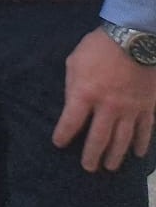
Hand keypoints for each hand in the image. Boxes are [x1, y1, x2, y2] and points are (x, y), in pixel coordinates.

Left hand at [53, 27, 155, 170]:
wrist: (134, 38)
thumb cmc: (98, 47)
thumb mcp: (74, 62)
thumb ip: (72, 86)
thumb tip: (72, 104)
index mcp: (85, 94)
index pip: (70, 122)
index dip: (63, 135)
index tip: (59, 144)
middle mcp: (107, 107)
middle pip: (98, 138)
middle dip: (91, 155)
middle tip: (88, 168)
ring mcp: (130, 109)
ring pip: (123, 139)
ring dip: (116, 155)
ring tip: (110, 167)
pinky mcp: (148, 107)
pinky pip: (145, 130)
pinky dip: (142, 144)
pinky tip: (138, 154)